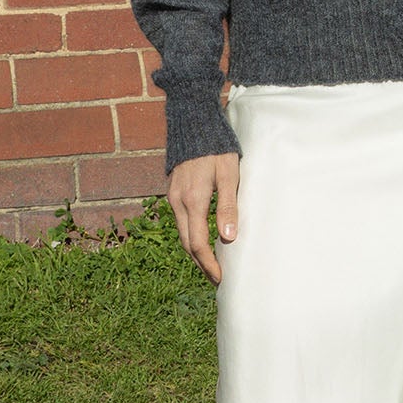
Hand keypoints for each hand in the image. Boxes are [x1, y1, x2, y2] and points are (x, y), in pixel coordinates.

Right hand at [167, 152, 240, 284]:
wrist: (194, 124)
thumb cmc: (217, 149)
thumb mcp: (228, 175)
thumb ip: (228, 206)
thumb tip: (228, 237)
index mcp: (192, 201)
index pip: (197, 244)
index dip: (208, 264)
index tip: (220, 278)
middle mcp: (178, 202)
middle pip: (187, 243)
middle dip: (201, 263)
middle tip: (216, 279)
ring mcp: (173, 197)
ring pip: (182, 233)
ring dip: (195, 251)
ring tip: (211, 264)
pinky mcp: (173, 192)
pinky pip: (180, 221)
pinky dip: (190, 236)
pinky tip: (202, 239)